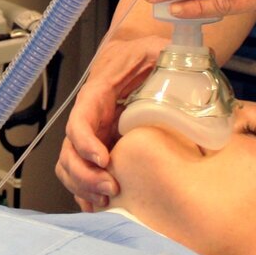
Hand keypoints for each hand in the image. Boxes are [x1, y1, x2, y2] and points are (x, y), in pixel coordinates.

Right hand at [55, 32, 168, 210]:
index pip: (79, 122)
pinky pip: (80, 173)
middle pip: (69, 152)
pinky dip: (84, 192)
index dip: (86, 143)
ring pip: (69, 166)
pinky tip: (99, 206)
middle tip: (111, 188)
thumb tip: (186, 62)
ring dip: (83, 187)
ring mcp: (90, 136)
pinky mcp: (98, 148)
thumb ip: (164, 54)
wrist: (134, 58)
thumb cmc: (142, 54)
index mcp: (95, 97)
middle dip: (85, 175)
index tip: (104, 160)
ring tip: (106, 201)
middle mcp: (88, 119)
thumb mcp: (153, 48)